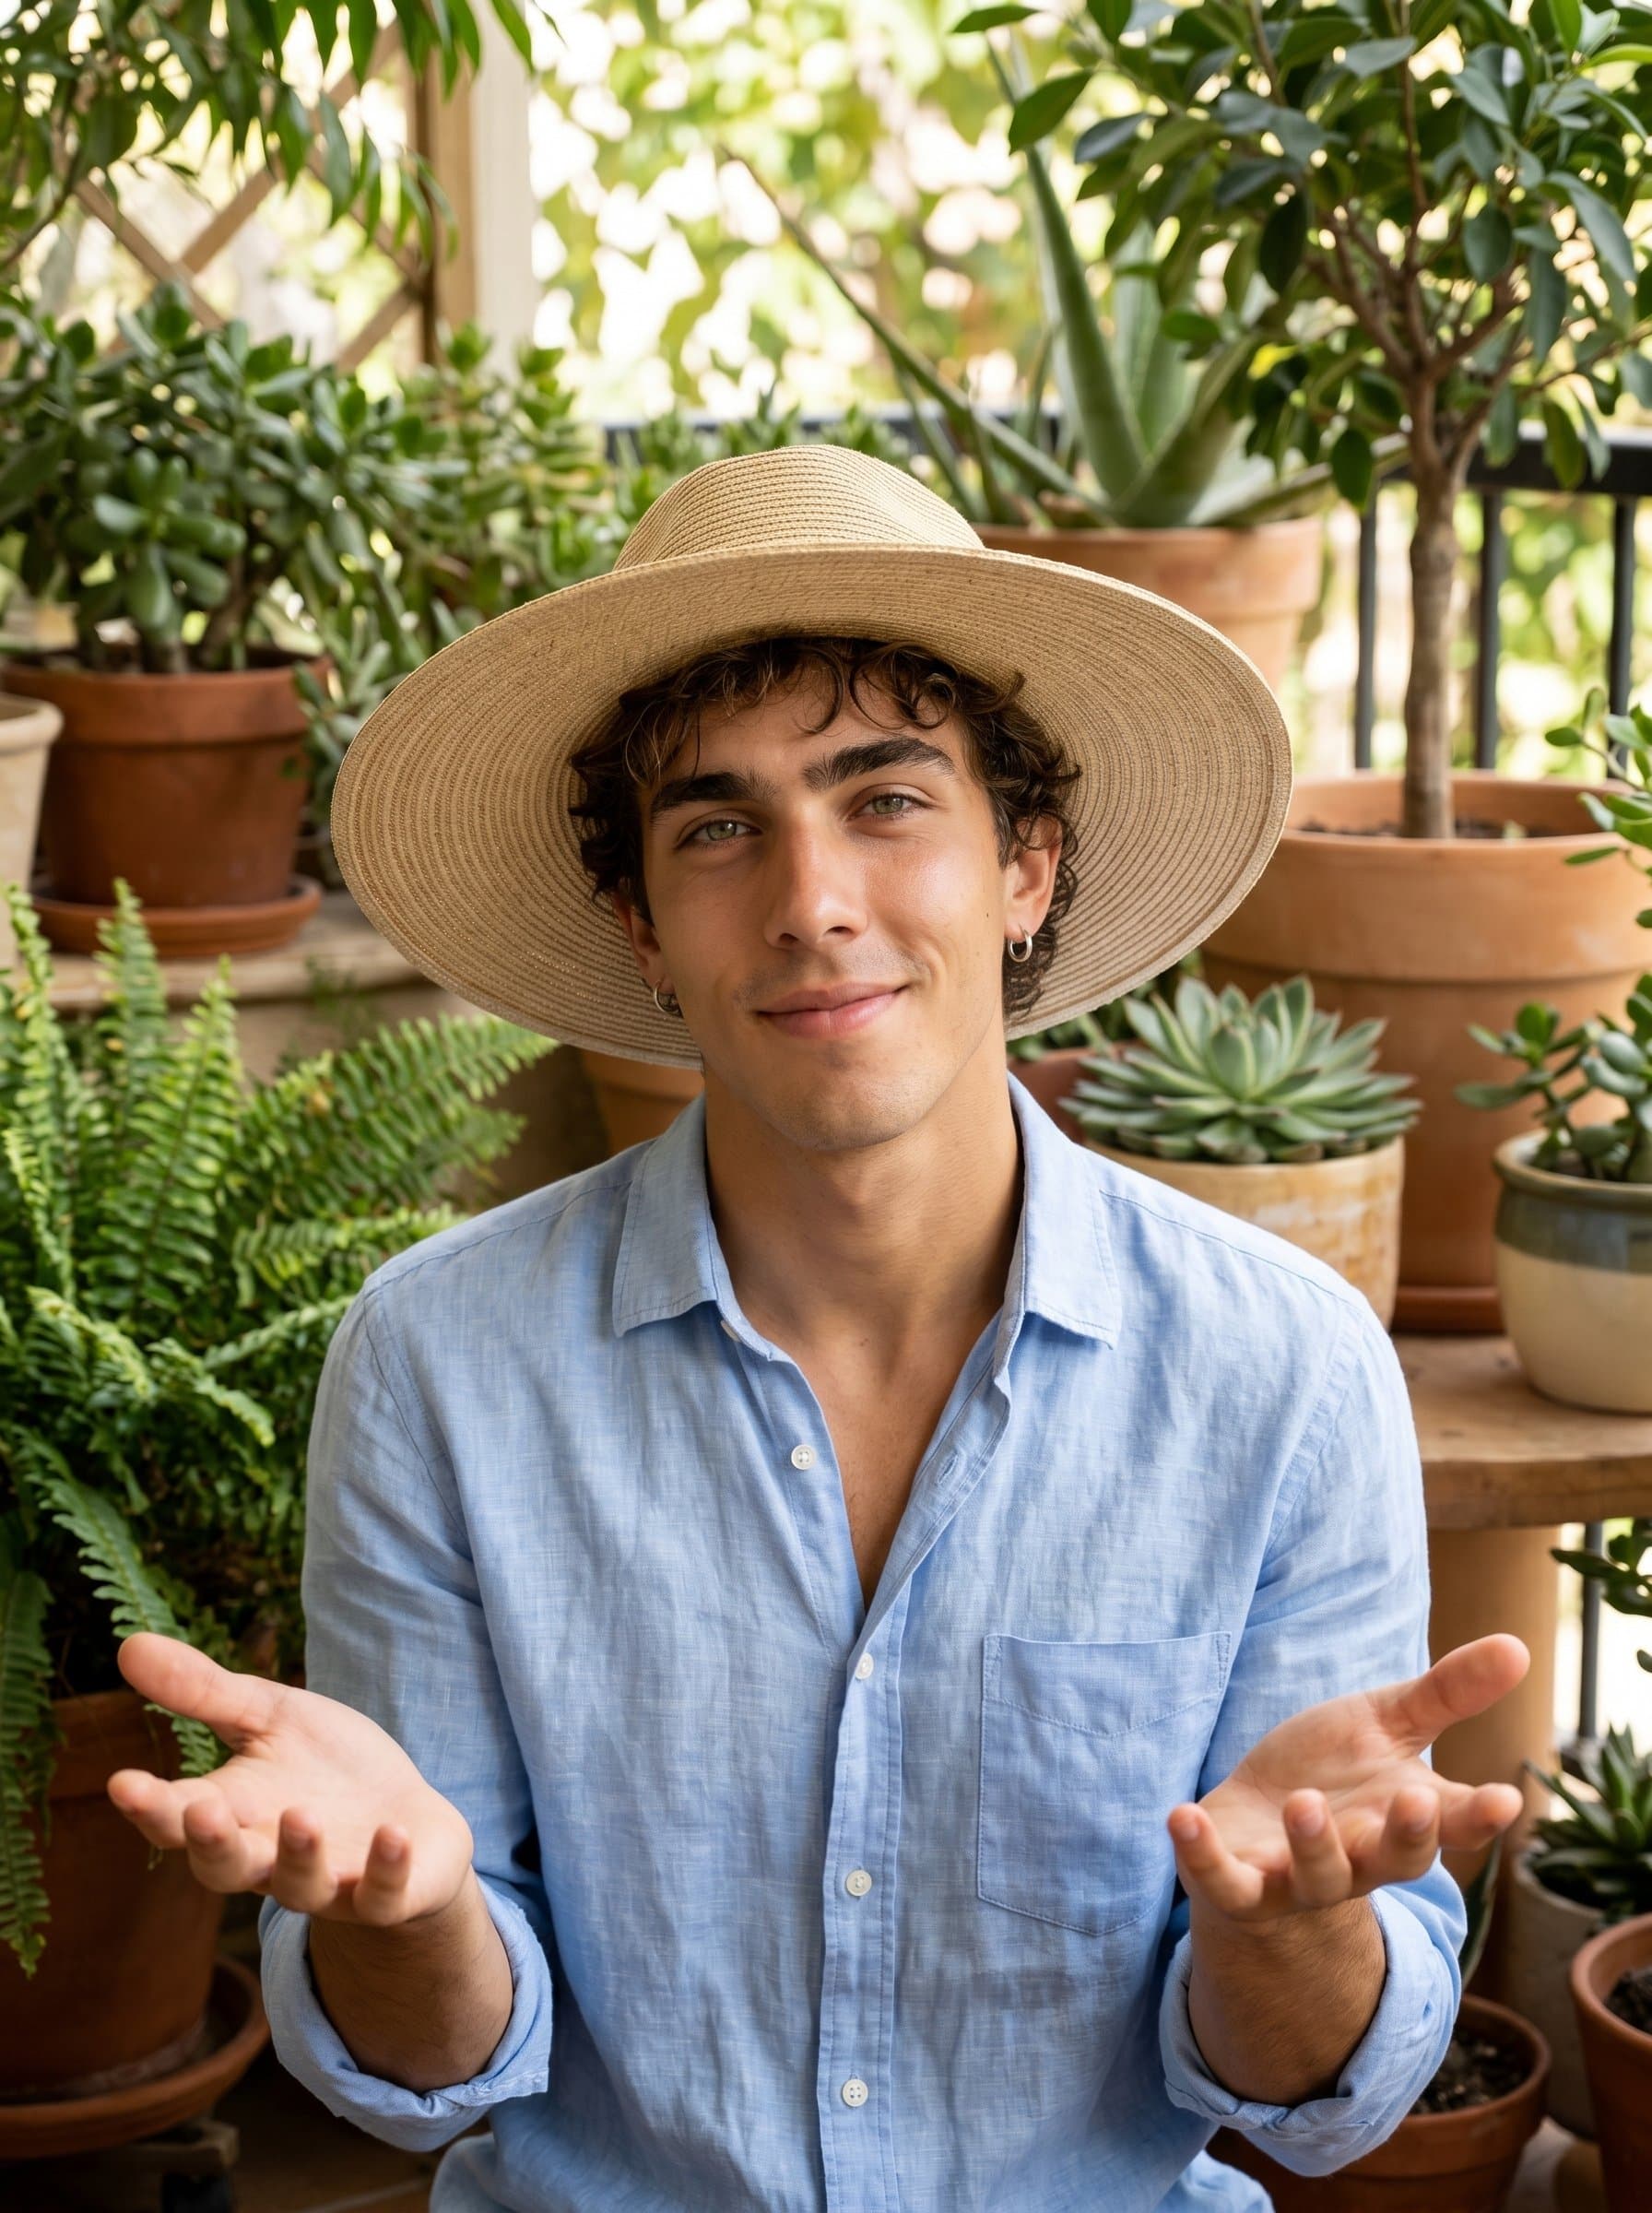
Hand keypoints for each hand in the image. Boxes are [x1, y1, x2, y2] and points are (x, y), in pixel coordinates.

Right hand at [107, 1631, 475, 1928]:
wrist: (411, 1820)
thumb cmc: (326, 1767)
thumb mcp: (270, 1717)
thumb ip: (203, 1692)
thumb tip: (127, 1645)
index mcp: (236, 1814)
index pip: (178, 1818)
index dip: (150, 1806)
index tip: (122, 1782)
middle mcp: (271, 1860)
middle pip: (225, 1867)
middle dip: (211, 1843)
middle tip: (200, 1810)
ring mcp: (330, 1883)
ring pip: (300, 1887)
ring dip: (299, 1854)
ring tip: (302, 1814)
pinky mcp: (389, 1894)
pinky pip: (383, 1895)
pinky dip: (386, 1870)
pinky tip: (392, 1833)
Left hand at [1165, 1632, 1529, 1927]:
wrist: (1256, 1821)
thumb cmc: (1332, 1772)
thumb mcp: (1387, 1723)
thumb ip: (1447, 1693)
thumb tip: (1520, 1646)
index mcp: (1401, 1819)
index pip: (1453, 1824)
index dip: (1479, 1816)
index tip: (1505, 1798)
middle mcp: (1360, 1858)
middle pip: (1393, 1861)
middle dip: (1406, 1837)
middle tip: (1415, 1801)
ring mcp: (1298, 1878)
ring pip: (1316, 1878)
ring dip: (1313, 1845)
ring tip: (1305, 1802)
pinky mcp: (1238, 1884)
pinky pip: (1222, 1882)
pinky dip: (1202, 1856)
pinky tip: (1181, 1816)